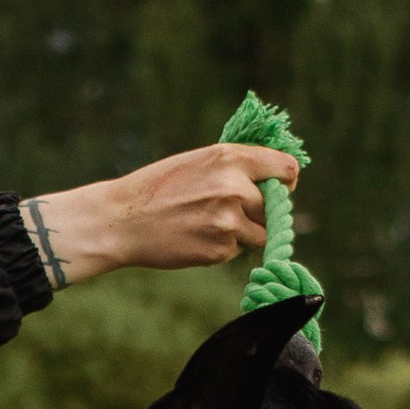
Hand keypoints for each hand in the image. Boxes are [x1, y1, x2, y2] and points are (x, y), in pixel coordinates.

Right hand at [29, 140, 299, 282]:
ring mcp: (229, 220)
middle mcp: (235, 186)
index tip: (277, 190)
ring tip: (209, 224)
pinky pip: (237, 250)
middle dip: (260, 212)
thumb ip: (236, 166)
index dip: (285, 183)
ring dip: (244, 232)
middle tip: (230, 212)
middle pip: (275, 206)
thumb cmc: (158, 188)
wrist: (123, 220)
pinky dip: (223, 247)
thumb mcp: (198, 161)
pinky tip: (196, 237)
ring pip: (260, 233)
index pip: (286, 170)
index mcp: (230, 157)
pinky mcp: (220, 249)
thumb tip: (275, 179)